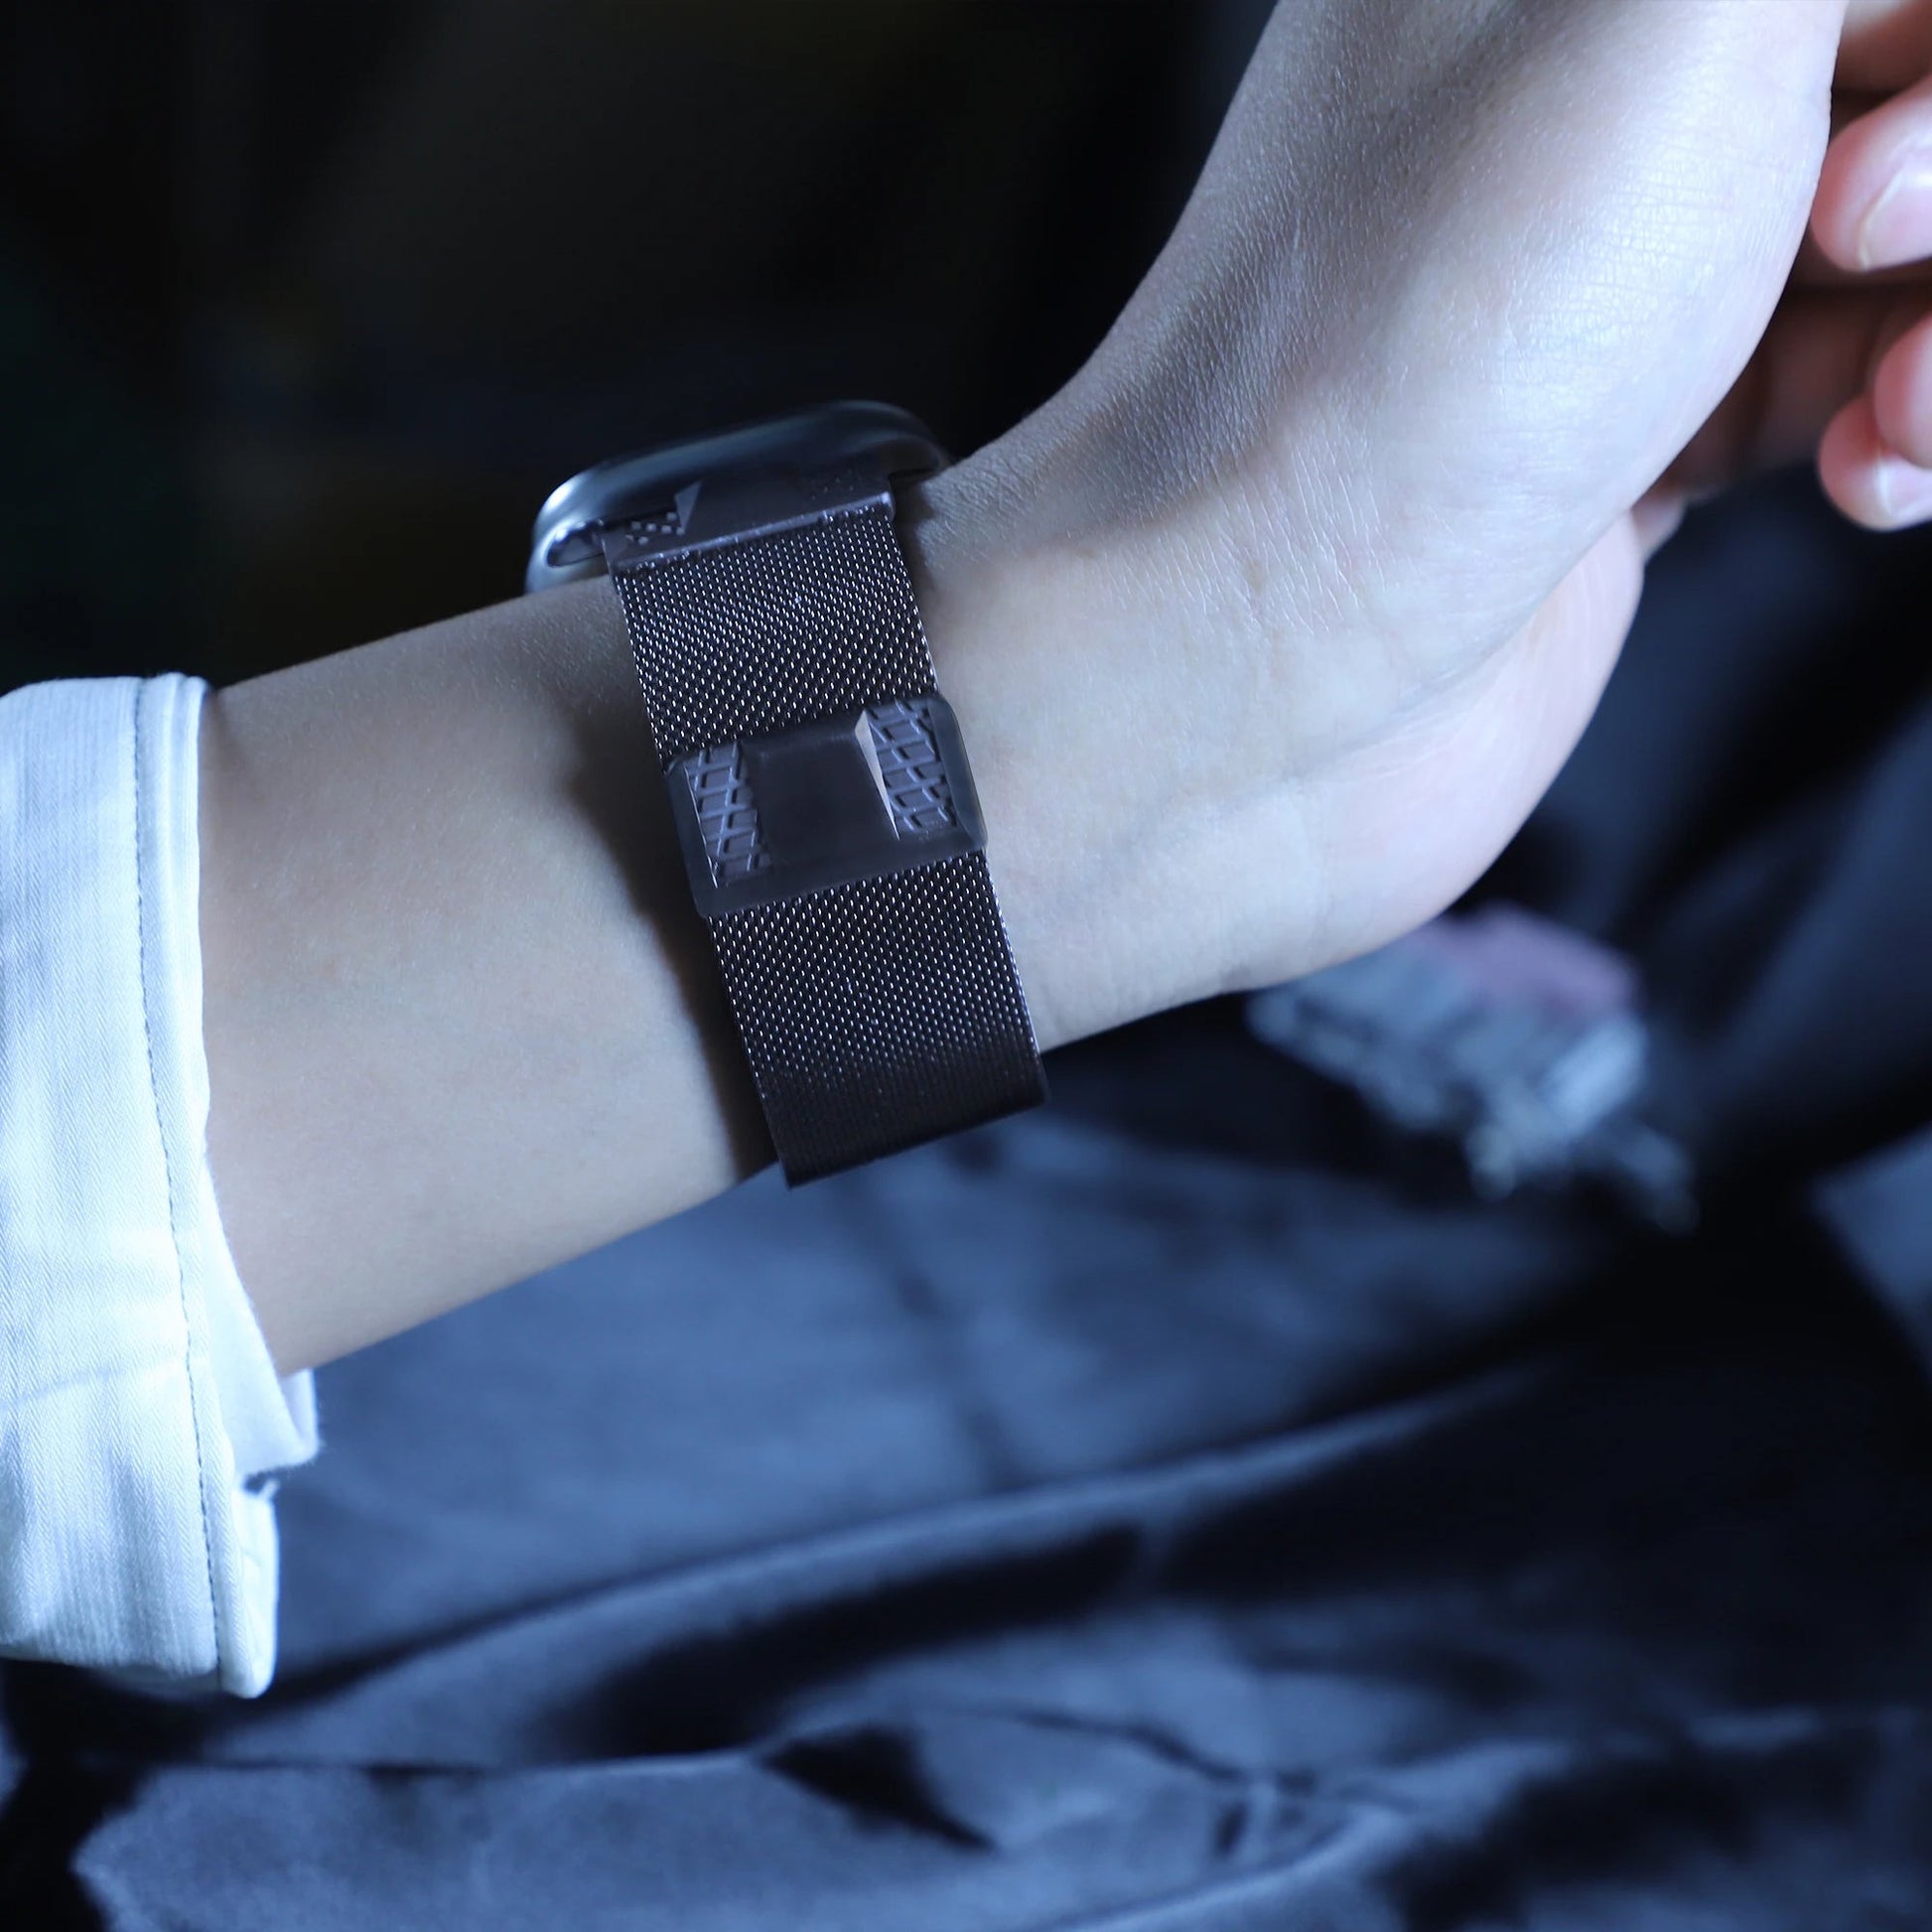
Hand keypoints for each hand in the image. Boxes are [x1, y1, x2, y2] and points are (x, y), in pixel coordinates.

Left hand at [915, 0, 1906, 1049]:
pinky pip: (1853, 371)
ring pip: (1907, 230)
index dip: (1931, 29)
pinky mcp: (1634, 428)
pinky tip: (1868, 473)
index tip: (1867, 143)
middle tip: (1853, 242)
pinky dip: (1905, 421)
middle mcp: (1594, 73)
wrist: (1243, 679)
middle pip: (1912, 65)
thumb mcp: (1666, 11)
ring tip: (1897, 416)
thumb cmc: (1411, 351)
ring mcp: (1618, 257)